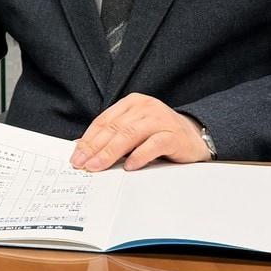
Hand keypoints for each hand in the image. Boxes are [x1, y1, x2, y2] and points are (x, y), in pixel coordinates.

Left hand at [70, 93, 210, 171]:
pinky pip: (153, 145)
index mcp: (131, 103)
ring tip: (97, 166)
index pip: (104, 121)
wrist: (195, 137)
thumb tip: (83, 148)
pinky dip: (139, 156)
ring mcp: (160, 119)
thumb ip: (112, 136)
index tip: (76, 155)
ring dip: (110, 153)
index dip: (88, 139)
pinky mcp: (173, 135)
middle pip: (114, 128)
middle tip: (82, 164)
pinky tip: (129, 167)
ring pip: (129, 135)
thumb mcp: (134, 131)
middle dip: (94, 148)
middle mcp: (145, 107)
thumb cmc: (160, 134)